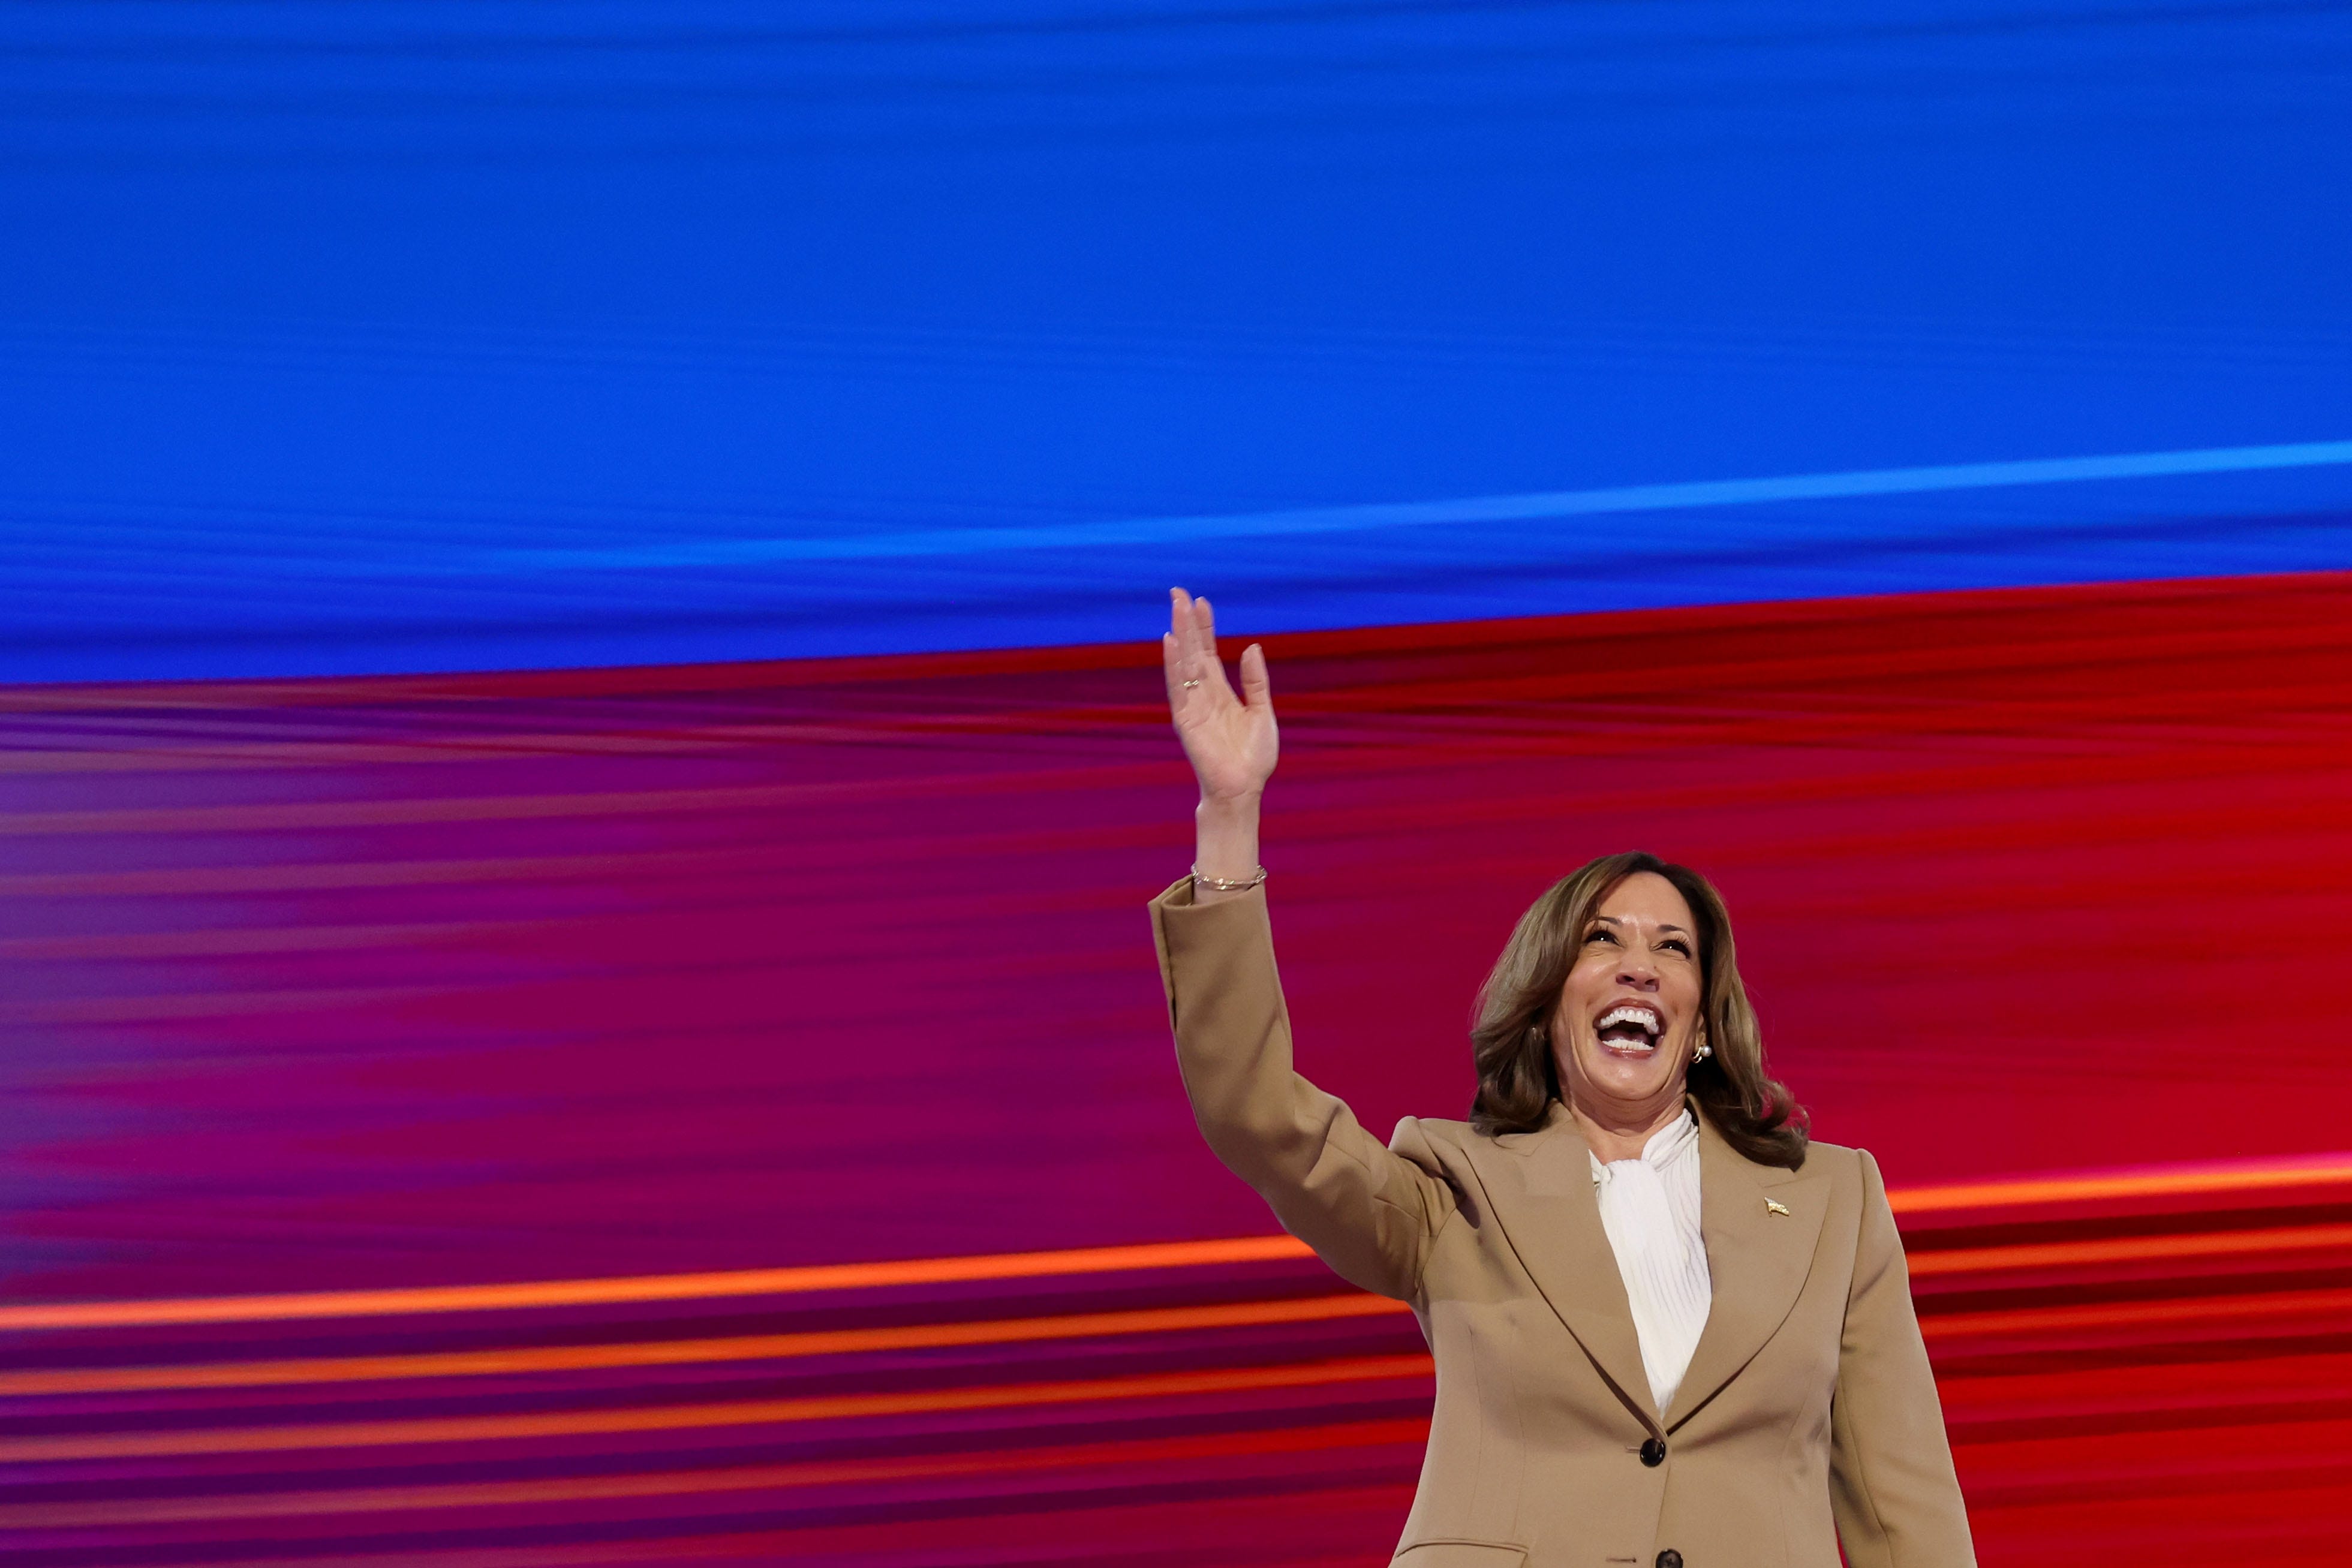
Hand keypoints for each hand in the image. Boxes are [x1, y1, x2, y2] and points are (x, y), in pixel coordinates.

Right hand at [1164, 587, 1276, 803]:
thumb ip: (1255, 681)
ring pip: (1183, 662)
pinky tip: (1169, 643)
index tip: (1201, 601)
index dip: (1204, 626)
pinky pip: (1177, 687)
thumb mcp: (1262, 711)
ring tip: (1176, 608)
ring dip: (1179, 635)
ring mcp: (1192, 705)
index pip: (1208, 651)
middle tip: (1178, 592)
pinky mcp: (1185, 720)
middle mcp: (1202, 694)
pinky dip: (1173, 665)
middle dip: (1186, 622)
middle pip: (1191, 650)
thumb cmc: (1254, 757)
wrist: (1244, 789)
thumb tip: (1250, 647)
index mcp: (1221, 691)